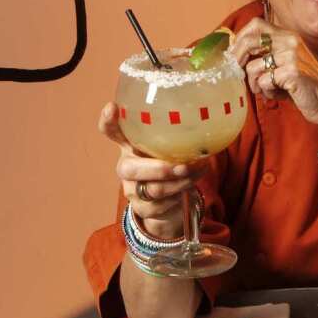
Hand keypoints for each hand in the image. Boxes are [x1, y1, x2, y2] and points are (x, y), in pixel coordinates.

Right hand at [98, 103, 203, 241]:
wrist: (170, 204)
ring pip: (152, 189)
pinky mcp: (142, 209)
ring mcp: (131, 189)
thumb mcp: (172, 147)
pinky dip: (180, 196)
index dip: (108, 121)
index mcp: (131, 145)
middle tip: (183, 166)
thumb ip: (182, 135)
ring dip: (179, 182)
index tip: (112, 108)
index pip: (111, 131)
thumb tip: (210, 122)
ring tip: (197, 173)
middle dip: (159, 168)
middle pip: (128, 168)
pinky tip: (189, 188)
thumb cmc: (170, 166)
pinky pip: (161, 205)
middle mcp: (126, 166)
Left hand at [231, 19, 317, 140]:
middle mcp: (290, 41)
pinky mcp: (291, 72)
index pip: (256, 24)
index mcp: (288, 36)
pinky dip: (267, 93)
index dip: (240, 38)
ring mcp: (291, 56)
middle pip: (249, 41)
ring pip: (252, 67)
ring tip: (267, 91)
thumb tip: (233, 53)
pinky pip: (263, 82)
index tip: (233, 53)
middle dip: (236, 59)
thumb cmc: (302, 86)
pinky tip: (280, 95)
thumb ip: (266, 55)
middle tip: (236, 73)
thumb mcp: (285, 64)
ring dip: (255, 84)